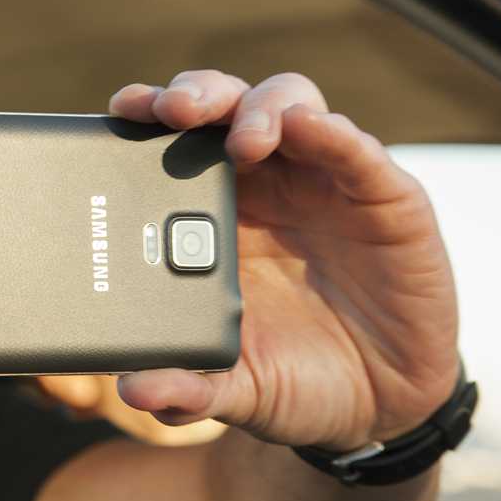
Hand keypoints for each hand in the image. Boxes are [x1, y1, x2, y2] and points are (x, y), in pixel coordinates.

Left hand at [108, 70, 459, 451]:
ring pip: (288, 106)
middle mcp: (265, 185)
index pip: (172, 145)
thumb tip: (134, 389)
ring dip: (259, 108)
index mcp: (211, 217)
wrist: (381, 405)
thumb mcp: (238, 391)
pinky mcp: (383, 195)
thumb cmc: (298, 380)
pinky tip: (310, 129)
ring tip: (244, 139)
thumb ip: (188, 390)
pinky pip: (357, 151)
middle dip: (195, 94)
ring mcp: (324, 182)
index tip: (117, 112)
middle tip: (173, 110)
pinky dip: (332, 133)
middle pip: (225, 108)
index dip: (144, 119)